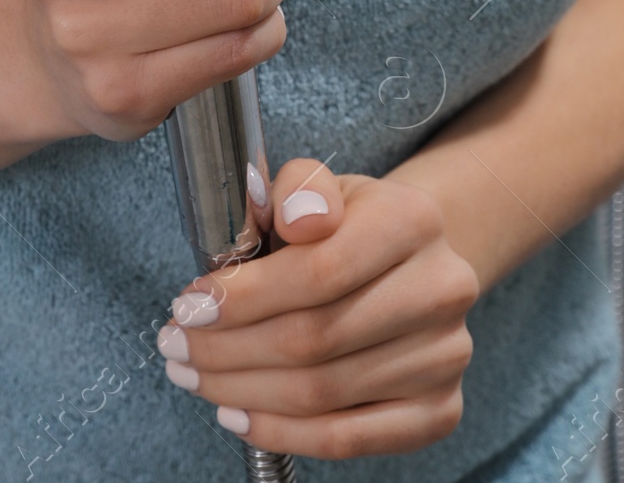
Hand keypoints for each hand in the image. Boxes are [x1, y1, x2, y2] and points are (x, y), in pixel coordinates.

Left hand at [156, 162, 477, 461]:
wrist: (414, 259)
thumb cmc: (350, 222)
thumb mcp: (319, 185)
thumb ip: (299, 188)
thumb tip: (297, 218)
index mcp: (412, 220)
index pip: (319, 270)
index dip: (245, 297)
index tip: (190, 305)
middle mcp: (442, 290)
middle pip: (314, 340)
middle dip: (228, 349)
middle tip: (177, 345)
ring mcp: (446, 357)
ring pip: (322, 394)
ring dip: (242, 391)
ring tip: (196, 375)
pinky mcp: (439, 410)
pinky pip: (348, 439)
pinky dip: (283, 433)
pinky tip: (239, 414)